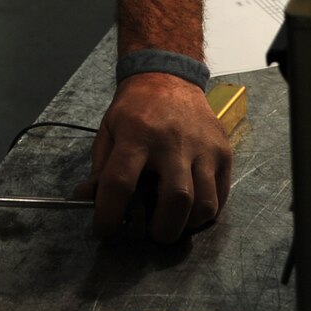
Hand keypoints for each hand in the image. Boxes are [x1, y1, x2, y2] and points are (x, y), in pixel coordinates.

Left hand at [83, 73, 232, 242]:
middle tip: (151, 232)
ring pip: (204, 203)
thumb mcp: (109, 131)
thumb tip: (87, 200)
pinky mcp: (223, 151)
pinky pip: (221, 195)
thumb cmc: (135, 109)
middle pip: (176, 199)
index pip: (121, 183)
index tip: (105, 229)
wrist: (169, 78)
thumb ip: (100, 169)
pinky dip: (205, 212)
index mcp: (137, 134)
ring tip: (172, 221)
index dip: (109, 215)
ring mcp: (203, 146)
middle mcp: (173, 141)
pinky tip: (189, 209)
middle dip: (162, 230)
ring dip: (186, 225)